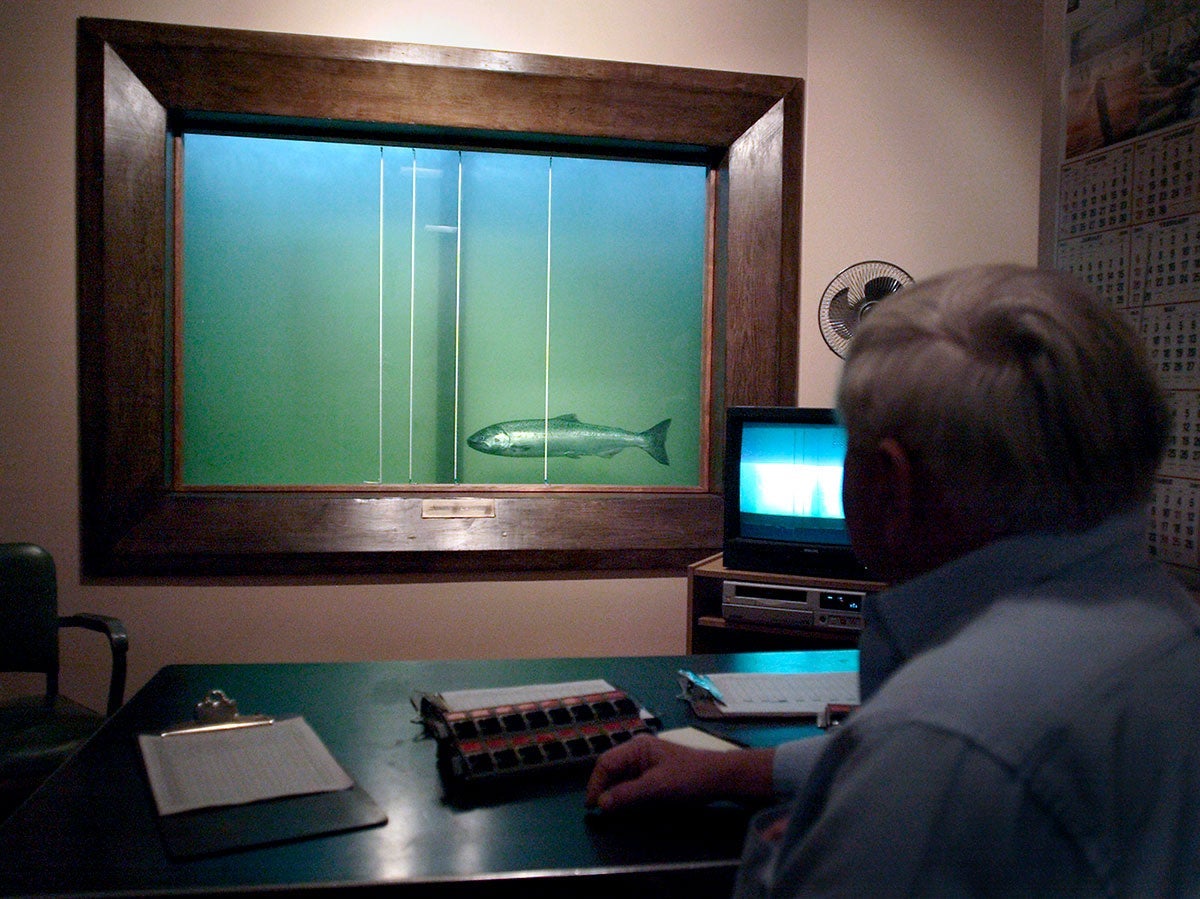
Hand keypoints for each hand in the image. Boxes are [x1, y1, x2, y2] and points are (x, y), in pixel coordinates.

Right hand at [585, 734, 775, 811]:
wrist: (720, 778)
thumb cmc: (689, 778)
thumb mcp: (657, 787)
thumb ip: (628, 794)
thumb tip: (600, 804)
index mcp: (636, 747)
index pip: (605, 762)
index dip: (595, 785)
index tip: (592, 807)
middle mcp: (638, 751)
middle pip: (612, 770)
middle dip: (606, 790)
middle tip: (603, 813)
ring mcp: (646, 761)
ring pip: (622, 778)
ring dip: (617, 794)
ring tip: (616, 812)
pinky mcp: (654, 772)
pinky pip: (633, 783)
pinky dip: (629, 795)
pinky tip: (632, 807)